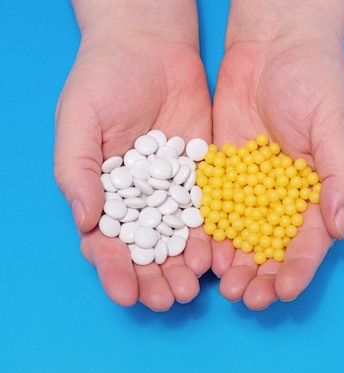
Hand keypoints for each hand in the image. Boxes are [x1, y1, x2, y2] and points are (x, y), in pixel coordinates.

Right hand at [54, 7, 211, 309]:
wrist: (150, 47)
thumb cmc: (103, 81)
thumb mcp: (78, 122)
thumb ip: (77, 173)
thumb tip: (85, 221)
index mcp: (104, 199)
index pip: (107, 245)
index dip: (114, 271)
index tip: (124, 293)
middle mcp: (140, 205)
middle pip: (146, 254)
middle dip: (154, 280)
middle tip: (164, 301)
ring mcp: (173, 197)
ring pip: (178, 244)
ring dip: (182, 271)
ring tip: (189, 292)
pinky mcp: (203, 183)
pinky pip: (207, 217)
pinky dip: (209, 241)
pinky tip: (213, 261)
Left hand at [212, 29, 343, 308]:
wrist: (271, 48)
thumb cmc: (315, 82)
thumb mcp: (335, 125)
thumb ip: (341, 175)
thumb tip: (341, 227)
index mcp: (315, 197)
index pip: (308, 244)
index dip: (298, 270)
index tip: (284, 291)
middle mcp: (281, 203)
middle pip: (271, 251)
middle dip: (260, 277)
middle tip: (246, 299)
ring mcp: (249, 194)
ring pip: (240, 241)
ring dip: (233, 267)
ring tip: (224, 289)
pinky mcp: (220, 181)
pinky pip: (213, 215)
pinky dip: (209, 238)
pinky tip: (202, 257)